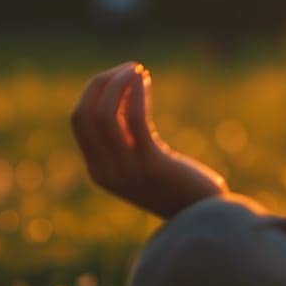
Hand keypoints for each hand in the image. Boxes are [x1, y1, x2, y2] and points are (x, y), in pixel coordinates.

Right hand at [69, 61, 228, 219]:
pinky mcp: (151, 165)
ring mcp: (126, 170)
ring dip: (118, 84)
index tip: (117, 75)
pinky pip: (133, 120)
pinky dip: (135, 94)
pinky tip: (145, 80)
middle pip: (84, 115)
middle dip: (101, 84)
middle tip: (128, 68)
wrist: (205, 217)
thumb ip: (130, 136)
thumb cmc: (181, 185)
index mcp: (99, 171)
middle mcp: (105, 171)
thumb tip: (126, 93)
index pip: (79, 121)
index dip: (93, 91)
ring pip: (104, 115)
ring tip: (137, 69)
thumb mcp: (146, 160)